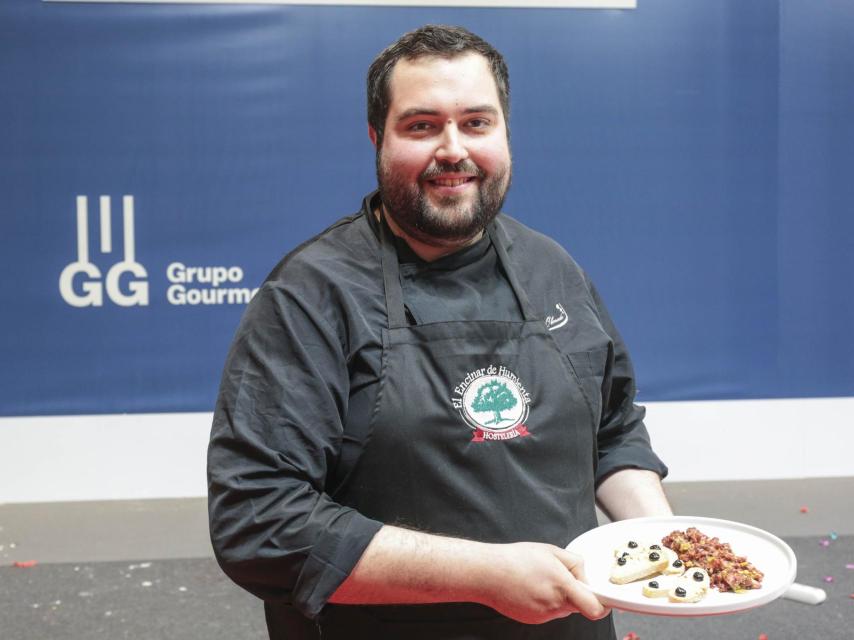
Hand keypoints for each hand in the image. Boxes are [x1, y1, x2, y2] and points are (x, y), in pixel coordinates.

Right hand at [482, 542, 609, 624]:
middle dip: (576, 593)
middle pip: (579, 606)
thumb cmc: (516, 559)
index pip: (595, 609)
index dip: (602, 604)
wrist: (487, 573)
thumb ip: (575, 563)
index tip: (602, 597)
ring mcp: (543, 615)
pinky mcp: (532, 620)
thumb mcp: (551, 551)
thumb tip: (585, 575)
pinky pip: (548, 612)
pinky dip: (544, 602)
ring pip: (562, 609)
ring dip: (559, 597)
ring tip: (539, 580)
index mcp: (562, 586)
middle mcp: (554, 605)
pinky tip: (530, 588)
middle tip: (560, 577)